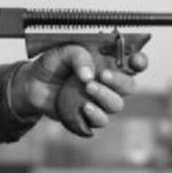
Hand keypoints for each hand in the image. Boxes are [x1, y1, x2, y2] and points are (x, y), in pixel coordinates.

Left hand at [9, 45, 148, 136]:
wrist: (31, 84)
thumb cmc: (52, 64)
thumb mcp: (62, 51)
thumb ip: (78, 57)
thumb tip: (88, 75)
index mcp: (107, 63)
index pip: (133, 63)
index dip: (140, 62)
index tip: (135, 60)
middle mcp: (108, 83)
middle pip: (130, 87)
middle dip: (120, 82)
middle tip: (103, 75)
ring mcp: (99, 101)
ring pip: (116, 105)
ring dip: (105, 96)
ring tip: (88, 87)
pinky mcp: (88, 116)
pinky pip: (100, 121)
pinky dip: (94, 114)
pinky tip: (84, 107)